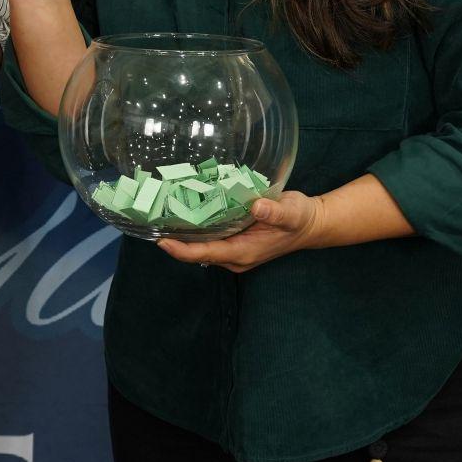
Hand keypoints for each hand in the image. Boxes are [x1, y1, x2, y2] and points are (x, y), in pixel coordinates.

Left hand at [155, 191, 326, 272]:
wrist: (311, 224)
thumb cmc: (300, 219)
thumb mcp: (292, 213)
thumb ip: (275, 211)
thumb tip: (257, 207)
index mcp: (243, 252)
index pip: (204, 254)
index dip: (181, 249)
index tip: (160, 240)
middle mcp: (234, 255)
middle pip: (196, 252)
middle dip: (174, 240)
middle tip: (151, 220)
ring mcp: (232, 248)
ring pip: (200, 244)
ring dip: (181, 233)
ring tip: (158, 213)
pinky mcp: (233, 238)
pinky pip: (208, 236)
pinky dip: (194, 226)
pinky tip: (181, 208)